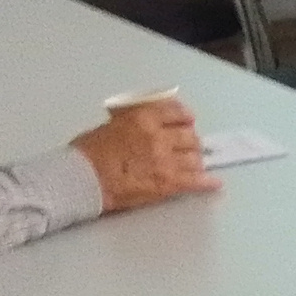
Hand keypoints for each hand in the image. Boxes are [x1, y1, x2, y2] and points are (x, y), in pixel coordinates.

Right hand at [71, 97, 216, 214]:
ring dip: (196, 161)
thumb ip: (132, 124)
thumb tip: (140, 126)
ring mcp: (166, 160)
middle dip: (190, 142)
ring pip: (195, 158)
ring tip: (196, 164)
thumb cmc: (87, 154)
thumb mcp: (110, 126)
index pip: (175, 112)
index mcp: (144, 118)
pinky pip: (196, 182)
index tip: (188, 120)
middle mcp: (159, 136)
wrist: (81, 179)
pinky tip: (214, 183)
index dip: (185, 117)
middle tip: (190, 147)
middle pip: (189, 137)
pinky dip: (207, 183)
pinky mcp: (168, 183)